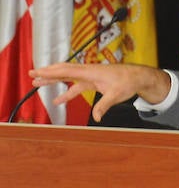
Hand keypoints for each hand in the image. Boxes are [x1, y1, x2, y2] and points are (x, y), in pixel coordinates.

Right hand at [29, 62, 170, 122]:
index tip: (37, 71)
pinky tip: (58, 100)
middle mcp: (88, 71)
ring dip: (53, 80)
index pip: (66, 70)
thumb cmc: (128, 81)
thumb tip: (97, 117)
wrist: (137, 76)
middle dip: (47, 72)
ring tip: (38, 84)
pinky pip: (75, 86)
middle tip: (32, 74)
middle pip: (63, 70)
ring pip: (67, 77)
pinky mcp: (93, 81)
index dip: (50, 71)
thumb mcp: (116, 94)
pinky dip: (65, 92)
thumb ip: (104, 104)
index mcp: (90, 71)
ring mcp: (89, 76)